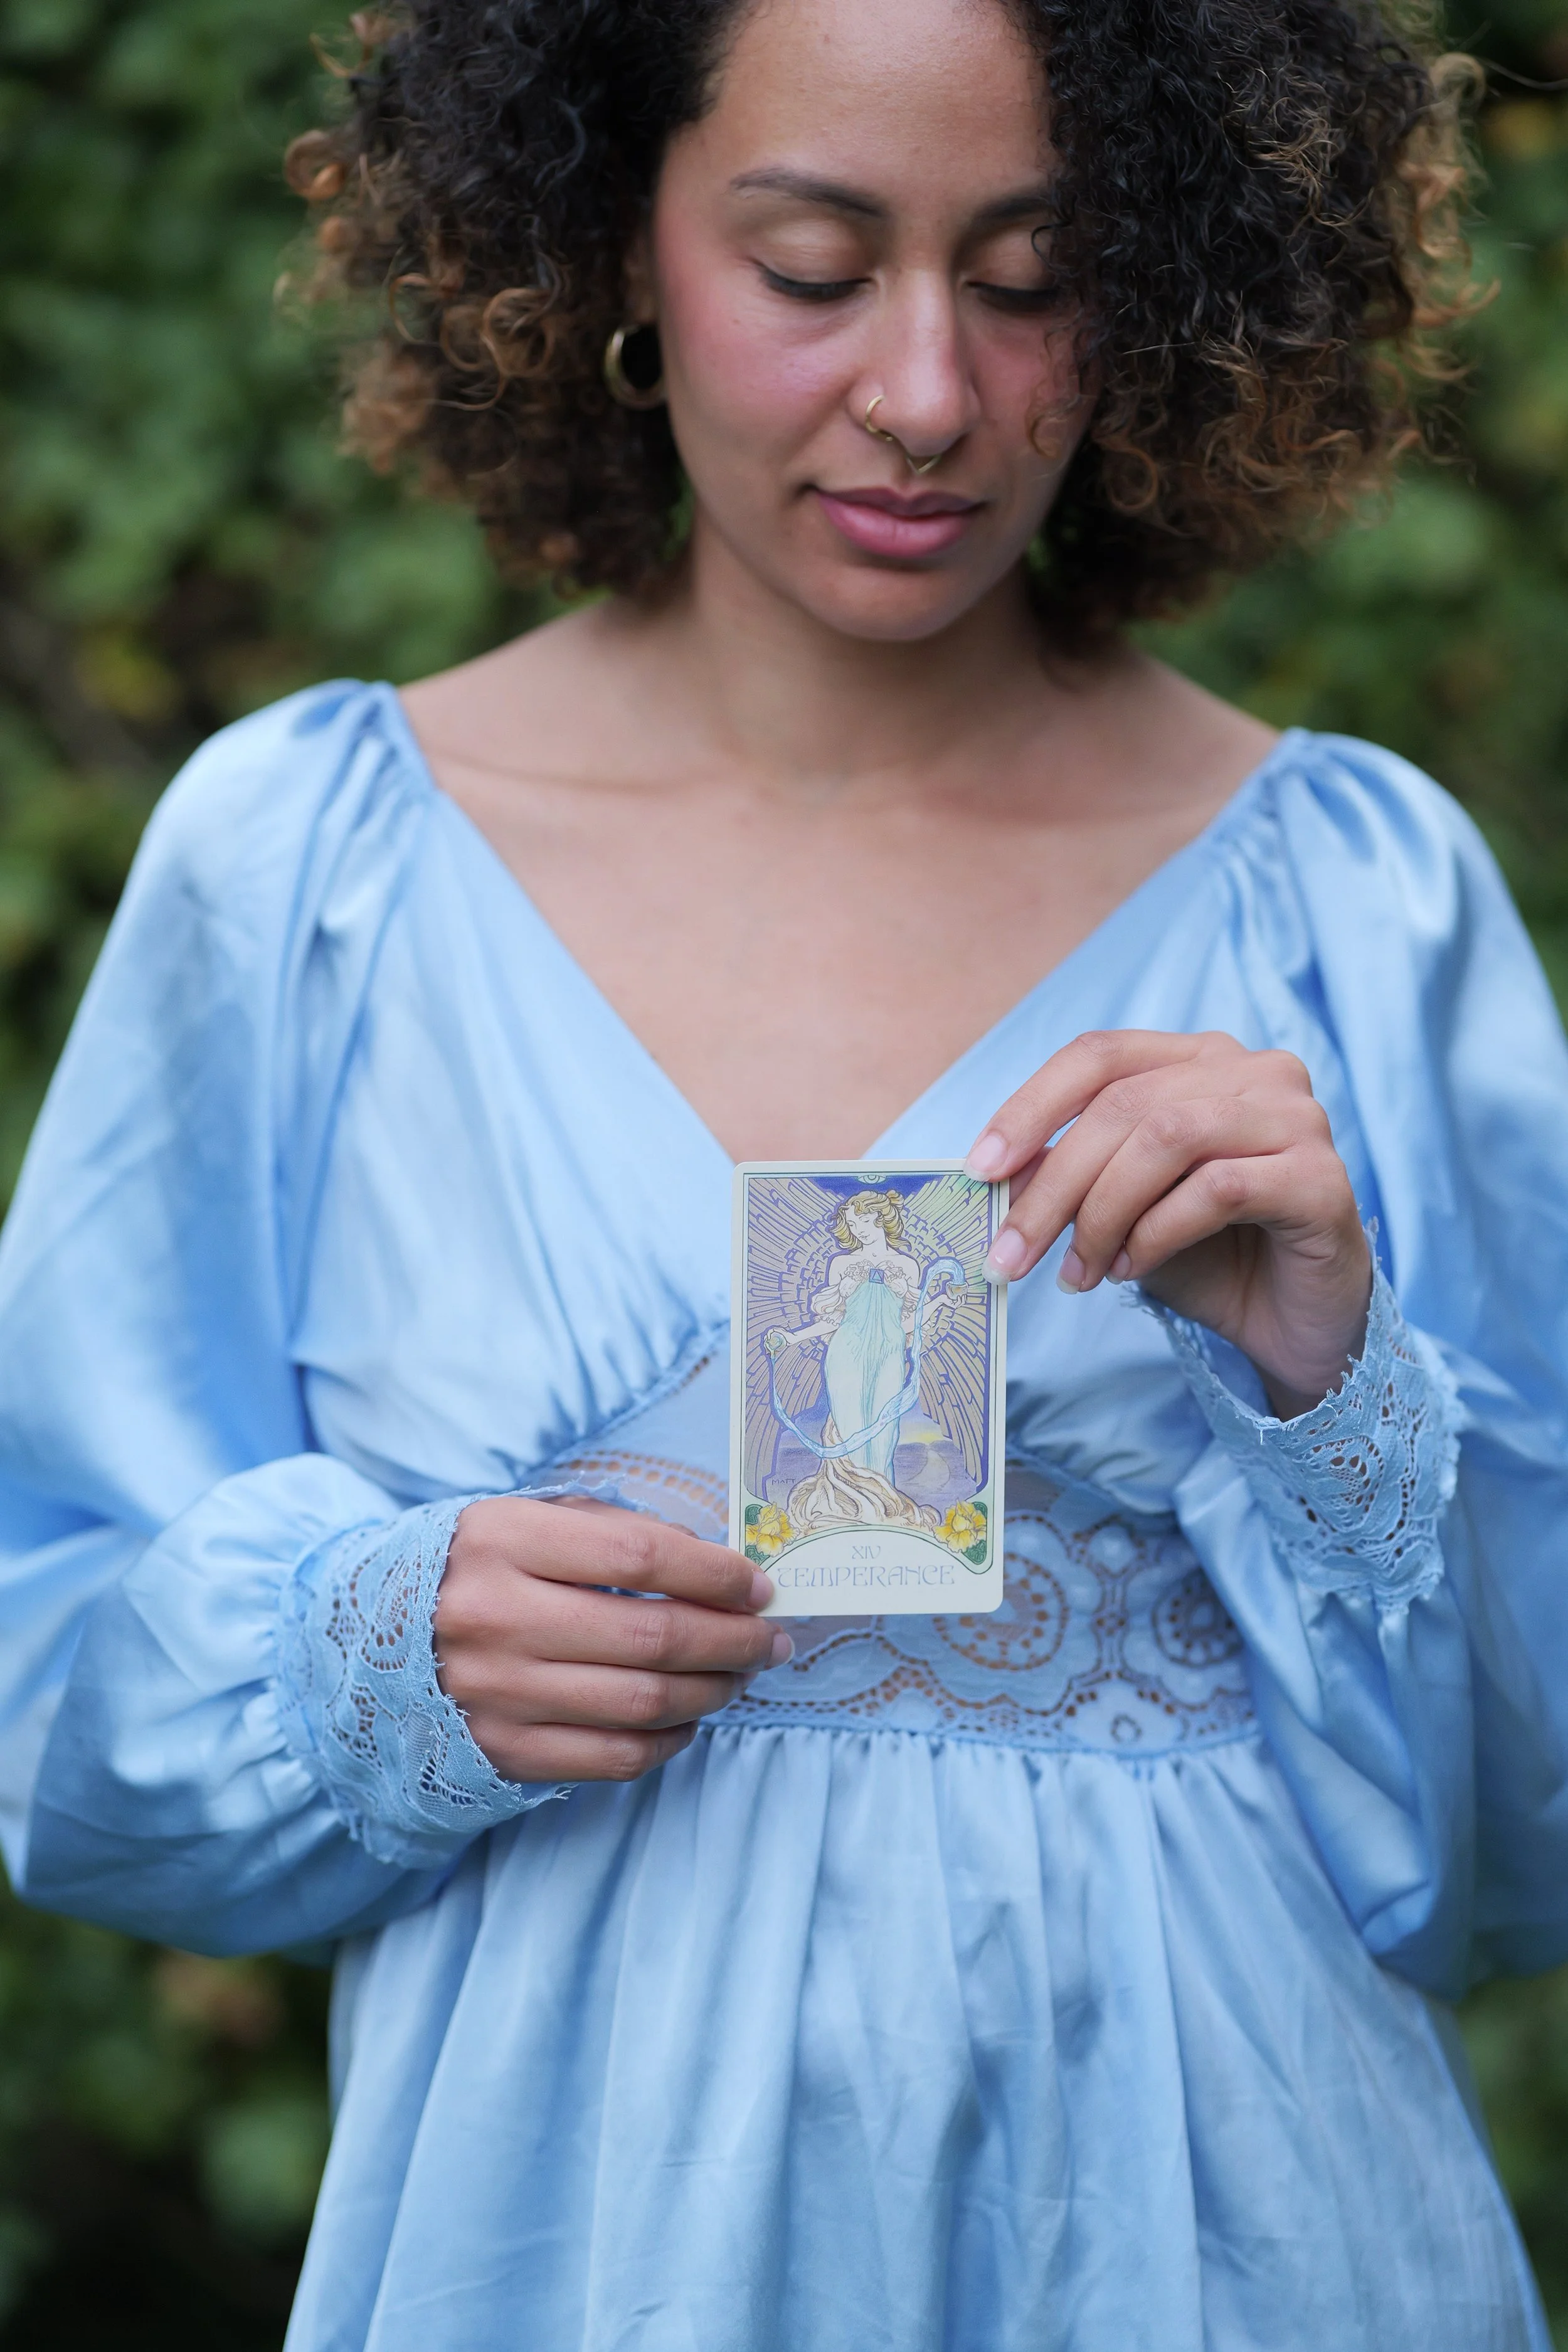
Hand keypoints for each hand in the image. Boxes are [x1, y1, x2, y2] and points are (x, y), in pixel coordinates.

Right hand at [435, 1498, 790, 1783]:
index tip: (757, 1584)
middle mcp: (496, 1617)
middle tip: (769, 1637)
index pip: (640, 1555)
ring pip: (643, 1702)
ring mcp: (497, 1692)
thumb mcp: (520, 1521)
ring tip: (741, 1674)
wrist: (359, 1641)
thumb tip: (712, 1564)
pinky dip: (668, 1740)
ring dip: (713, 1690)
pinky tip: (689, 1718)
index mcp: (502, 1541)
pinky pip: (613, 1756)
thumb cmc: (468, 1570)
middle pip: (652, 1636)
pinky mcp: (502, 1750)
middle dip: (732, 1638)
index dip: (715, 1573)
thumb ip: (606, 1532)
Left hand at [967, 1030, 1370, 1415]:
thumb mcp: (1120, 1209)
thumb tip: (997, 1172)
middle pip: (1124, 1103)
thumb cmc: (1208, 1257)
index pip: (1099, 1055)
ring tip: (1082, 1270)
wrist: (1292, 1324)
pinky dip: (1159, 1232)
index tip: (980, 1170)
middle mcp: (1255, 1070)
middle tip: (1012, 1255)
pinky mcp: (1321, 1176)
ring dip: (1104, 1213)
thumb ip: (1070, 1176)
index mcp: (1200, 1059)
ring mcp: (1297, 1117)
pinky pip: (1219, 1188)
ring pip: (1167, 1137)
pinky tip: (1136, 1269)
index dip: (1030, 1107)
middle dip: (1054, 1185)